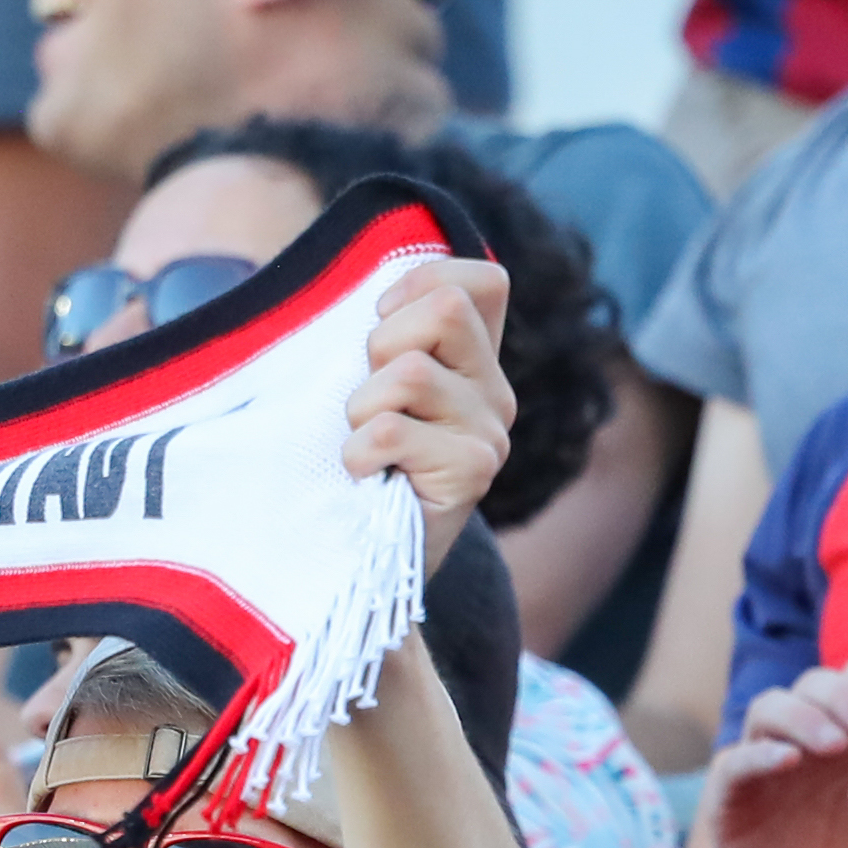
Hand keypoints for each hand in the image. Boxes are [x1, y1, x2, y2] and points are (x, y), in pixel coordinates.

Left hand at [343, 259, 517, 573]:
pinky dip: (358, 452)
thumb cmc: (352, 469)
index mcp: (474, 363)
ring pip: (410, 371)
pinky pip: (391, 429)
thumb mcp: (367, 389)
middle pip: (445, 308)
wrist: (364, 566)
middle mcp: (494, 392)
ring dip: (362, 409)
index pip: (485, 281)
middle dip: (381, 346)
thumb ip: (383, 340)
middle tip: (370, 403)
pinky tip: (365, 477)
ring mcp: (490, 433)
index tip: (381, 323)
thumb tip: (364, 284)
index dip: (423, 283)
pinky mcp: (473, 472)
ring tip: (365, 448)